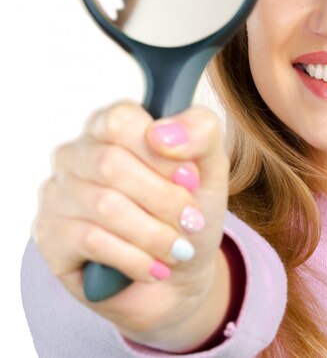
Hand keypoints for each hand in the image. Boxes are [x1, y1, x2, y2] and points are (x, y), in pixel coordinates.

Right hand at [32, 100, 229, 345]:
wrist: (181, 272)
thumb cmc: (190, 209)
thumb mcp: (211, 166)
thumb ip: (201, 132)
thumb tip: (161, 133)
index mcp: (113, 125)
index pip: (120, 119)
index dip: (160, 153)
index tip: (191, 178)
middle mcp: (78, 153)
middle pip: (112, 164)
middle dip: (164, 199)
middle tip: (191, 220)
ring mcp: (58, 193)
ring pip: (104, 206)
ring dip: (154, 234)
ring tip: (178, 248)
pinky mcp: (50, 236)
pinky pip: (92, 242)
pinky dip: (136, 258)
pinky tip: (154, 266)